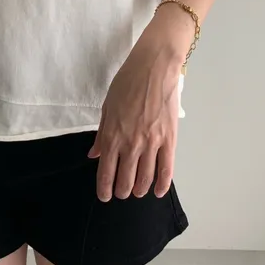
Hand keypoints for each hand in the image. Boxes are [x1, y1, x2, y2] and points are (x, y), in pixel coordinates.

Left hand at [88, 40, 183, 202]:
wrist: (154, 68)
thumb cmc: (127, 83)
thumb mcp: (107, 107)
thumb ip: (102, 134)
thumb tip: (94, 155)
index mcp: (113, 135)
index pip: (106, 172)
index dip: (105, 188)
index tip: (104, 196)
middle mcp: (131, 144)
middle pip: (126, 179)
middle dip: (122, 191)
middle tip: (122, 193)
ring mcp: (152, 143)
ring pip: (145, 178)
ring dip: (139, 189)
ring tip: (136, 191)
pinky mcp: (169, 140)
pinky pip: (167, 169)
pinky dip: (162, 184)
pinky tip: (158, 191)